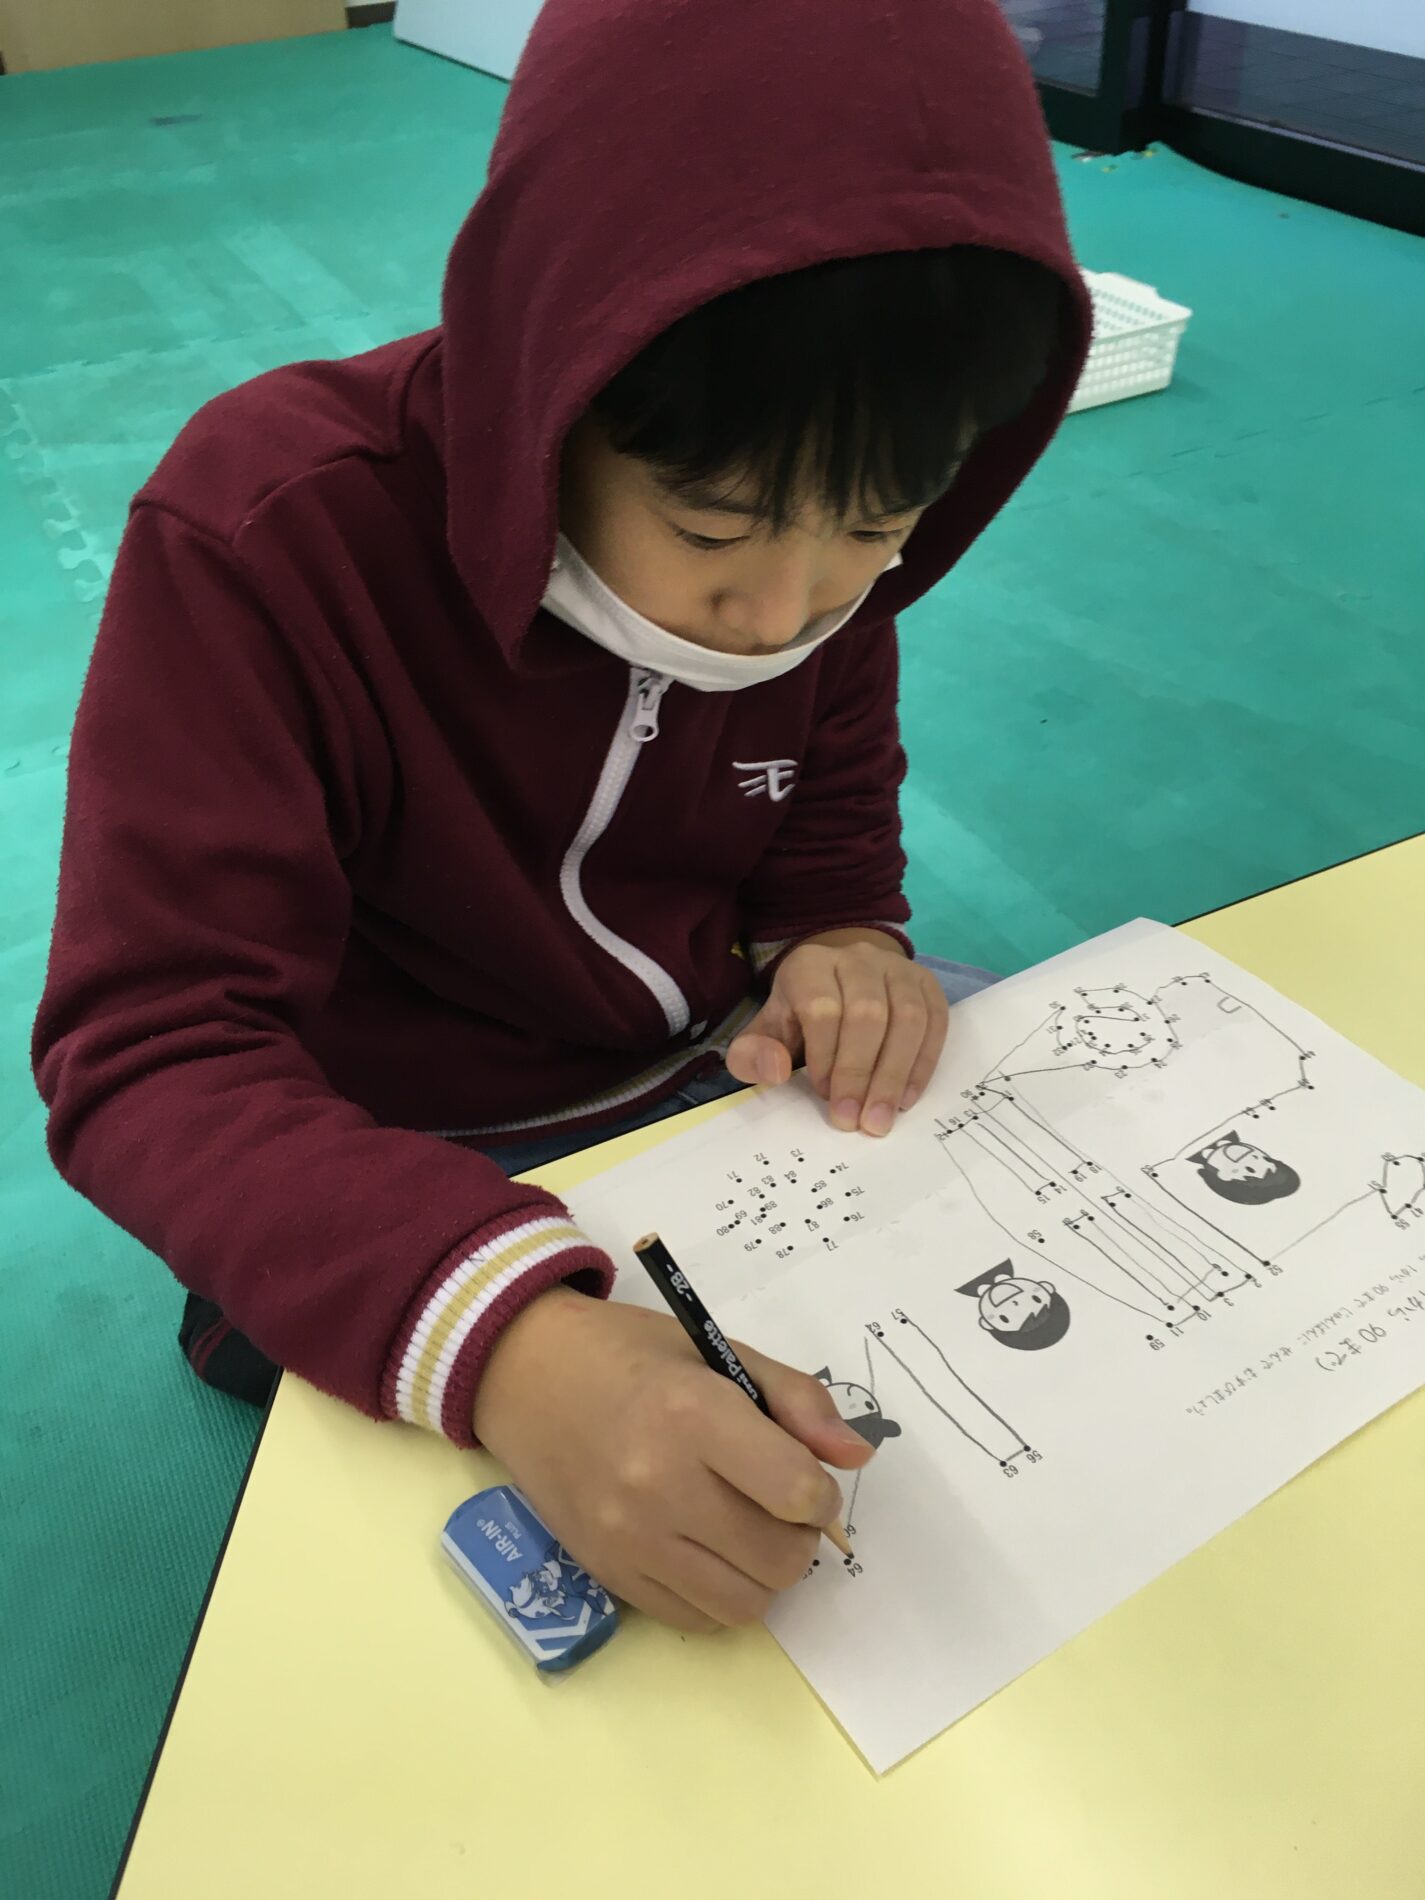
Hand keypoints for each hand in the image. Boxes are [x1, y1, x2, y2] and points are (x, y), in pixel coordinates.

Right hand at [472, 1288, 873, 1630]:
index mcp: (693, 1414)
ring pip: (745, 1604)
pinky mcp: (607, 1573)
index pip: (798, 1490)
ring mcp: (629, 1538)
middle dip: (799, 1536)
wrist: (525, 1376)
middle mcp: (660, 1484)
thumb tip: (857, 1456)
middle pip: (780, 1557)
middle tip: (779, 1504)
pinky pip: (696, 1620)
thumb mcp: (716, 1351)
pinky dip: (718, 1596)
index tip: (806, 1477)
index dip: (821, 1492)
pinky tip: (705, 1550)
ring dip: (763, 1574)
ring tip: (744, 1531)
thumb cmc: (629, 1355)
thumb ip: (797, 1401)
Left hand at [726, 930, 948, 1133]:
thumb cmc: (799, 1016)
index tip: (823, 1095)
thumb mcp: (766, 1032)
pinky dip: (923, 1064)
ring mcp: (897, 968)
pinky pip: (935, 1021)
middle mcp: (857, 958)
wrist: (840, 981)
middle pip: (868, 1014)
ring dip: (895, 1074)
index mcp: (810, 966)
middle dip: (861, 1073)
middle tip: (855, 1120)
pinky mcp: (926, 984)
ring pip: (907, 1017)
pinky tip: (906, 1098)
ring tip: (881, 1117)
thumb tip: (776, 1071)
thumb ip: (752, 1055)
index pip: (822, 1009)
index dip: (825, 1056)